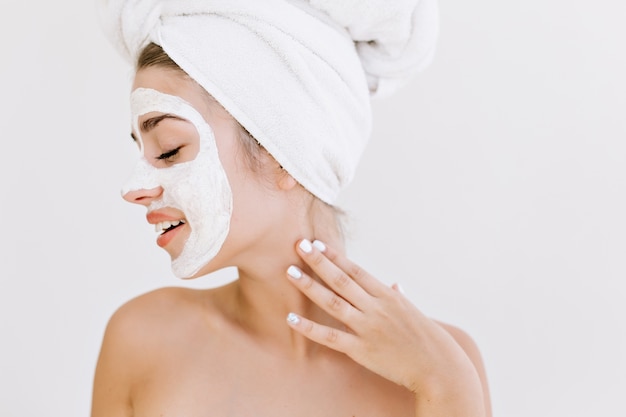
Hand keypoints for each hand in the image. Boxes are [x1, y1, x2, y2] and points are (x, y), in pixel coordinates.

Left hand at [285, 239, 483, 407]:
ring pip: (332, 302)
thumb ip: (398, 296)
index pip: (355, 270)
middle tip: (298, 244)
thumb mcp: (413, 311)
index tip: (317, 243)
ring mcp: (367, 327)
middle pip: (340, 279)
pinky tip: (291, 319)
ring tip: (289, 272)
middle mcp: (375, 307)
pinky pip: (330, 336)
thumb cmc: (427, 338)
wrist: (439, 367)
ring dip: (309, 285)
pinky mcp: (361, 349)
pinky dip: (309, 327)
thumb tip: (394, 284)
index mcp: (387, 295)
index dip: (334, 256)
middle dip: (318, 261)